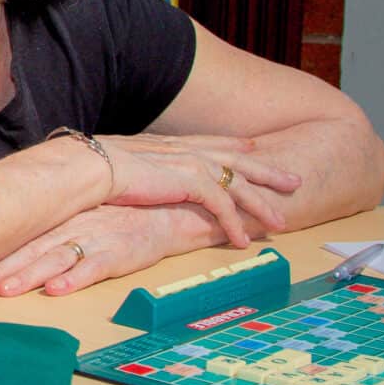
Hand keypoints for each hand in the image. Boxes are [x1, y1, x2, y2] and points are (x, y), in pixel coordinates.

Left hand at [0, 203, 238, 297]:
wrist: (171, 208)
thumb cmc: (121, 217)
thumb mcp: (83, 218)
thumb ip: (52, 231)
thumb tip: (12, 246)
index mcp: (60, 220)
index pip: (19, 238)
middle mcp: (71, 228)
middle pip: (28, 251)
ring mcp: (94, 239)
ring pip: (54, 260)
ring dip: (28, 276)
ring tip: (4, 291)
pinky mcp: (119, 252)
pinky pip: (94, 267)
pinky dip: (74, 278)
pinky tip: (56, 290)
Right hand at [94, 133, 298, 246]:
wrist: (89, 168)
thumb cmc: (95, 168)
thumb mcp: (124, 163)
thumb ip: (140, 168)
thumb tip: (134, 176)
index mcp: (171, 144)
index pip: (214, 143)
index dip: (237, 147)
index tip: (256, 148)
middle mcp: (187, 150)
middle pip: (239, 160)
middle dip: (268, 171)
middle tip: (294, 180)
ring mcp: (192, 164)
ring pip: (240, 185)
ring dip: (262, 205)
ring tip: (280, 223)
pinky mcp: (192, 183)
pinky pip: (224, 207)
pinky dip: (236, 225)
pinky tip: (243, 241)